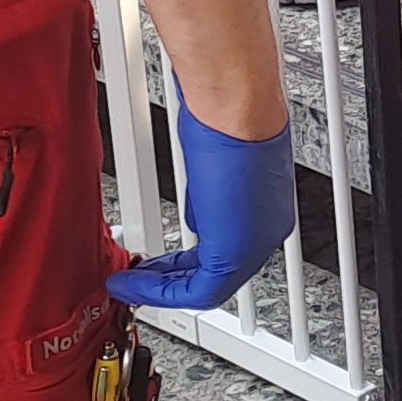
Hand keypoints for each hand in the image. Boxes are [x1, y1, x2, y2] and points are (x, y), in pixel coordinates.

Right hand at [107, 97, 295, 309]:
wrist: (235, 108)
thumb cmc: (228, 116)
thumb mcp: (214, 164)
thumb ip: (208, 195)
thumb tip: (196, 209)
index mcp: (268, 209)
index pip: (227, 249)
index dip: (190, 260)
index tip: (164, 263)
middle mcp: (267, 230)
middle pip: (216, 272)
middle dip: (172, 278)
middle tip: (141, 280)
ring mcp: (255, 243)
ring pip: (208, 287)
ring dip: (164, 288)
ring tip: (134, 285)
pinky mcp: (234, 251)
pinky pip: (199, 290)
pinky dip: (164, 292)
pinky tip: (138, 284)